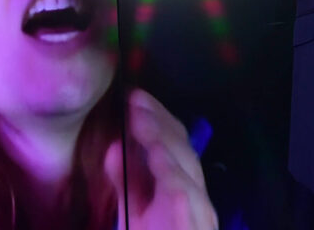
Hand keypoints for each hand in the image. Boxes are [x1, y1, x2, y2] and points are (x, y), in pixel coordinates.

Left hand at [105, 89, 217, 229]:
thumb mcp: (136, 213)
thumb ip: (128, 182)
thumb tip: (114, 146)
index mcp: (181, 188)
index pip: (175, 144)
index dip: (157, 117)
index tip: (134, 97)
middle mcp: (195, 196)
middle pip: (183, 148)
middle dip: (159, 121)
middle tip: (136, 100)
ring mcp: (198, 211)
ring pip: (187, 166)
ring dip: (164, 140)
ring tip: (141, 119)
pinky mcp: (194, 223)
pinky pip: (184, 193)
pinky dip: (172, 171)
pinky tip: (157, 154)